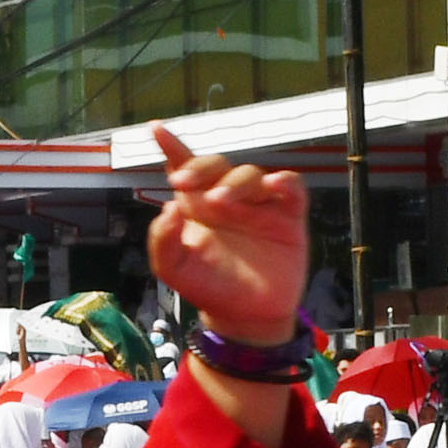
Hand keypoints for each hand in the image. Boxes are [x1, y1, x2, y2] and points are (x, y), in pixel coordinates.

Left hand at [142, 125, 305, 346]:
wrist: (247, 317)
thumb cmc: (209, 287)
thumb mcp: (175, 269)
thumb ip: (162, 240)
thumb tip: (168, 206)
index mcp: (196, 205)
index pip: (184, 168)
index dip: (172, 146)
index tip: (156, 129)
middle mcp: (227, 198)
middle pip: (216, 165)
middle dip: (201, 166)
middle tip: (185, 182)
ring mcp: (259, 204)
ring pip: (250, 174)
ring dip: (236, 183)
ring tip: (221, 203)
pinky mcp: (288, 215)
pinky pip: (291, 187)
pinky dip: (283, 182)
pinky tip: (273, 186)